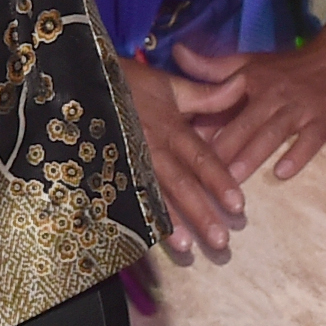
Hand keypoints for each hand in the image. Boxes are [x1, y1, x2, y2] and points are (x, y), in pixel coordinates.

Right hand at [123, 57, 248, 256]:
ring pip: (153, 194)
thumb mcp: (170, 84)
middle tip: (221, 241)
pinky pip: (125, 196)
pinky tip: (146, 239)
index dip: (219, 180)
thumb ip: (207, 94)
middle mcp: (151, 147)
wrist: (82, 77)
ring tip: (187, 248)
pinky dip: (138, 217)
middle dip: (200, 213)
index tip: (238, 205)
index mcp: (171, 127)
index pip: (201, 157)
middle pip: (180, 183)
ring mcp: (128, 160)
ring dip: (170, 222)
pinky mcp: (108, 168)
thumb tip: (243, 86)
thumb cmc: (130, 82)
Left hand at [173, 0, 325, 192]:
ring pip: (272, 133)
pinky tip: (282, 173)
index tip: (181, 148)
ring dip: (252, 155)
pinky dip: (296, 155)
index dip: (203, 127)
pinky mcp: (324, 120)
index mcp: (251, 81)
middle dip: (224, 149)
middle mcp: (273, 94)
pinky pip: (310, 140)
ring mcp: (300, 108)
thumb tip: (177, 53)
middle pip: (245, 123)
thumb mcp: (249, 63)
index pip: (223, 105)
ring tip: (233, 179)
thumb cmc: (289, 67)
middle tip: (202, 176)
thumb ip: (213, 66)